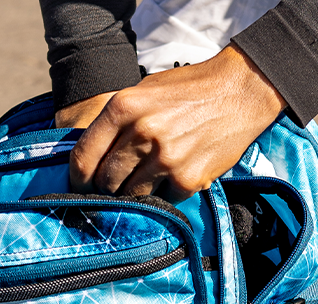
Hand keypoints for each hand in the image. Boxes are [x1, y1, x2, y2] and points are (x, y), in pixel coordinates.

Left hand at [63, 46, 285, 201]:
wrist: (240, 92)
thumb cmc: (189, 91)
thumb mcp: (145, 92)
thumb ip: (117, 121)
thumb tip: (92, 157)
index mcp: (123, 108)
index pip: (84, 158)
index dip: (77, 181)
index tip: (80, 189)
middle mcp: (141, 133)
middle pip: (106, 182)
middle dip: (108, 189)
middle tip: (117, 188)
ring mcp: (165, 159)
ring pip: (132, 196)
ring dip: (137, 193)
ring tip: (151, 179)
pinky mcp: (187, 179)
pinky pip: (164, 199)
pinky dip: (167, 193)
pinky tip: (177, 175)